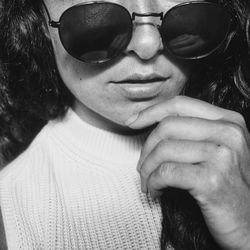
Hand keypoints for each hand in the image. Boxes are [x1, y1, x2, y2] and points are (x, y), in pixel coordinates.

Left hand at [126, 96, 249, 249]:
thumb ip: (194, 132)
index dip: (151, 111)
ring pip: (163, 150)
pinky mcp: (212, 180)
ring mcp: (222, 155)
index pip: (180, 104)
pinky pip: (165, 173)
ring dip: (147, 169)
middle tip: (142, 166)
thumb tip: (152, 124)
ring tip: (148, 181)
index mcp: (228, 121)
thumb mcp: (218, 150)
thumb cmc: (228, 186)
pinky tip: (156, 192)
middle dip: (146, 147)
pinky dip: (153, 183)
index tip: (132, 122)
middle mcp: (228, 133)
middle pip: (167, 126)